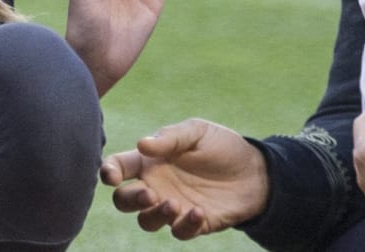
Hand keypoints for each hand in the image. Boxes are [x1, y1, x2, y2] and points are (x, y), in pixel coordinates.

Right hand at [100, 118, 268, 238]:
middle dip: (129, 200)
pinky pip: (179, 232)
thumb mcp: (197, 132)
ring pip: (146, 221)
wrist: (255, 170)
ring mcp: (173, 206)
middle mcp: (156, 186)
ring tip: (174, 204)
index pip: (119, 167)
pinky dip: (185, 225)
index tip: (113, 176)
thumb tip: (141, 145)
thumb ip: (169, 138)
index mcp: (151, 161)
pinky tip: (198, 211)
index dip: (108, 172)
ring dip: (155, 216)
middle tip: (150, 193)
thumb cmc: (222, 146)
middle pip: (124, 201)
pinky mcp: (193, 223)